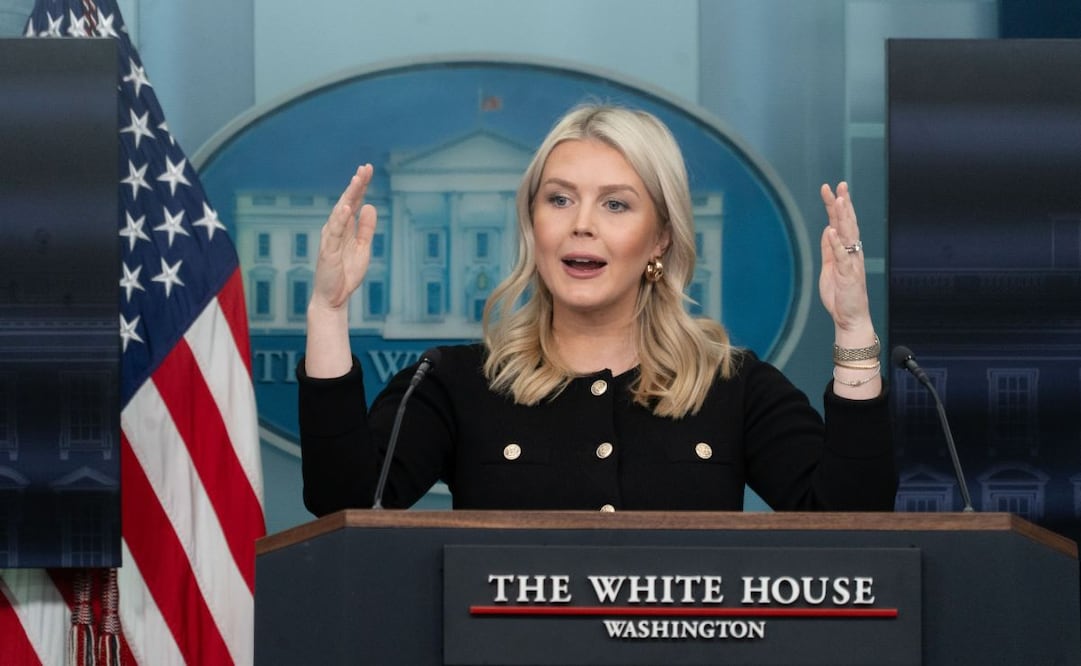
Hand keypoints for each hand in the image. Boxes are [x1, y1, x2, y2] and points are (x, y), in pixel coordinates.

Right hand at [311, 164, 378, 313]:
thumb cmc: (346, 273)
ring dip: (348, 196)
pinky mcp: (327, 251)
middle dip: (356, 185)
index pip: (353, 202)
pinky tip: (346, 207)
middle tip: (364, 168)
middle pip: (346, 202)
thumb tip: (370, 206)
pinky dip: (339, 219)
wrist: (334, 297)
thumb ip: (366, 228)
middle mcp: (336, 229)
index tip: (367, 168)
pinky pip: (334, 232)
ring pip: (340, 212)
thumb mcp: (363, 248)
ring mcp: (330, 239)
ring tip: (357, 180)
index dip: (360, 186)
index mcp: (345, 228)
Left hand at [818, 182, 872, 334]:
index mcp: (846, 250)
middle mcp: (852, 253)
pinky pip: (842, 257)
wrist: (849, 318)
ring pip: (849, 236)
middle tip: (839, 185)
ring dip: (843, 218)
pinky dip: (837, 244)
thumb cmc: (840, 295)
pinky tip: (832, 231)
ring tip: (839, 201)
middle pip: (848, 224)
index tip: (831, 188)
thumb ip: (829, 249)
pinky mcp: (849, 276)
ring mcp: (851, 263)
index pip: (841, 223)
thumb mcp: (829, 267)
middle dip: (843, 204)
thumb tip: (828, 229)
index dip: (835, 206)